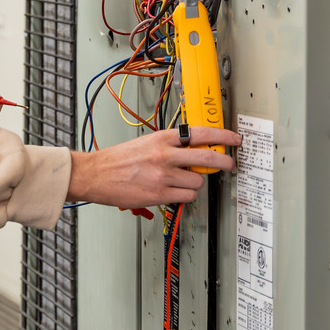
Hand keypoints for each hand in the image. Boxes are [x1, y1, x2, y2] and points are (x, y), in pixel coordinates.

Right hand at [66, 127, 241, 207]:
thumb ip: (170, 146)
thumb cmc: (117, 159)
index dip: (223, 135)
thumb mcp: (146, 142)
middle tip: (229, 164)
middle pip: (208, 157)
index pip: (201, 133)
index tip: (234, 139)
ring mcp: (163, 175)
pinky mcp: (159, 194)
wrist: (95, 174)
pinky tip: (175, 191)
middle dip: (224, 162)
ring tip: (183, 181)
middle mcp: (164, 155)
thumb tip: (195, 151)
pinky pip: (187, 197)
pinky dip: (185, 196)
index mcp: (162, 138)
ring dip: (196, 184)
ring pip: (198, 182)